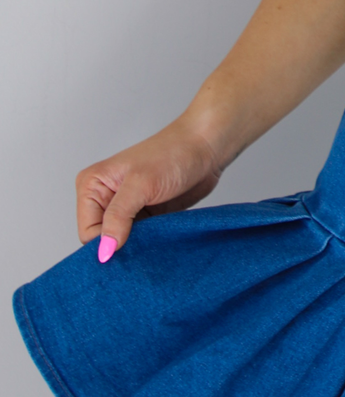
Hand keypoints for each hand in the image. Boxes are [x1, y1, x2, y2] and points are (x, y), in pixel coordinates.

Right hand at [76, 117, 224, 259]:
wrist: (205, 147)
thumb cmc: (172, 153)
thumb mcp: (141, 184)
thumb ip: (119, 216)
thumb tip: (105, 249)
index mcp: (92, 186)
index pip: (88, 231)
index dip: (105, 245)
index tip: (127, 249)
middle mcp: (104, 197)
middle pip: (103, 239)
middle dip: (121, 248)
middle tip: (144, 247)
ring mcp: (125, 208)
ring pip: (122, 242)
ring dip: (137, 247)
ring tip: (155, 240)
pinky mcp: (146, 215)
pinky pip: (140, 240)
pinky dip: (149, 244)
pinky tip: (161, 242)